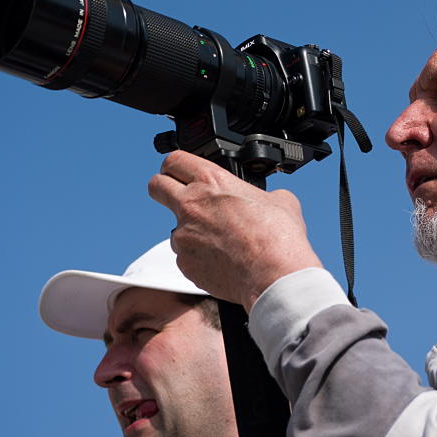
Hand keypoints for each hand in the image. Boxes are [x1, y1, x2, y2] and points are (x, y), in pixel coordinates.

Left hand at [148, 151, 322, 311]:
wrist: (274, 276)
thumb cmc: (278, 238)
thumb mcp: (281, 200)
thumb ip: (263, 194)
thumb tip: (266, 199)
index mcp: (211, 182)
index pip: (174, 160)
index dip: (176, 165)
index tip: (180, 172)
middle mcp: (190, 205)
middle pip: (156, 186)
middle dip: (163, 187)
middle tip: (179, 196)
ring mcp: (183, 236)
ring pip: (174, 228)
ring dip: (190, 231)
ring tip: (220, 241)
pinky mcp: (184, 263)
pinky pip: (184, 256)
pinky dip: (198, 257)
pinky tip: (222, 261)